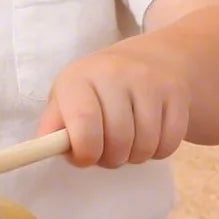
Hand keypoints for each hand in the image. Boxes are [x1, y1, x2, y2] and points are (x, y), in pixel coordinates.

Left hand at [39, 44, 189, 167]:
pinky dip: (159, 151)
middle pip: (118, 139)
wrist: (150, 59)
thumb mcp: (67, 98)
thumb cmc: (97, 89)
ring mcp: (150, 81)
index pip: (84, 123)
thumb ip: (53, 127)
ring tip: (128, 144)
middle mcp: (116, 73)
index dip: (85, 152)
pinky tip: (150, 137)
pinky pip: (170, 142)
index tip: (86, 158)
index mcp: (80, 77)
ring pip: (146, 144)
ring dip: (136, 157)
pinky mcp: (177, 92)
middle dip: (111, 158)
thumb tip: (41, 149)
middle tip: (108, 151)